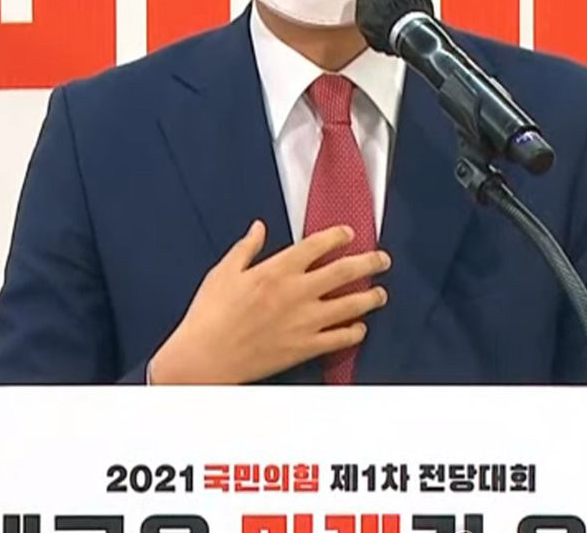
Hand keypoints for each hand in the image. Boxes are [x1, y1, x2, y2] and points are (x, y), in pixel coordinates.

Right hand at [147, 221, 390, 384]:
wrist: (204, 358)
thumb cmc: (209, 315)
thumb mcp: (224, 271)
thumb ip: (247, 247)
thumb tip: (259, 228)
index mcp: (277, 270)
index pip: (318, 245)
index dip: (338, 236)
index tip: (348, 233)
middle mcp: (296, 293)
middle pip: (345, 271)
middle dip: (369, 262)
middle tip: (382, 259)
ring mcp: (304, 322)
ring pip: (351, 305)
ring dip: (371, 297)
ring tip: (380, 293)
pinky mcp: (304, 348)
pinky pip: (339, 339)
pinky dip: (354, 332)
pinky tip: (359, 328)